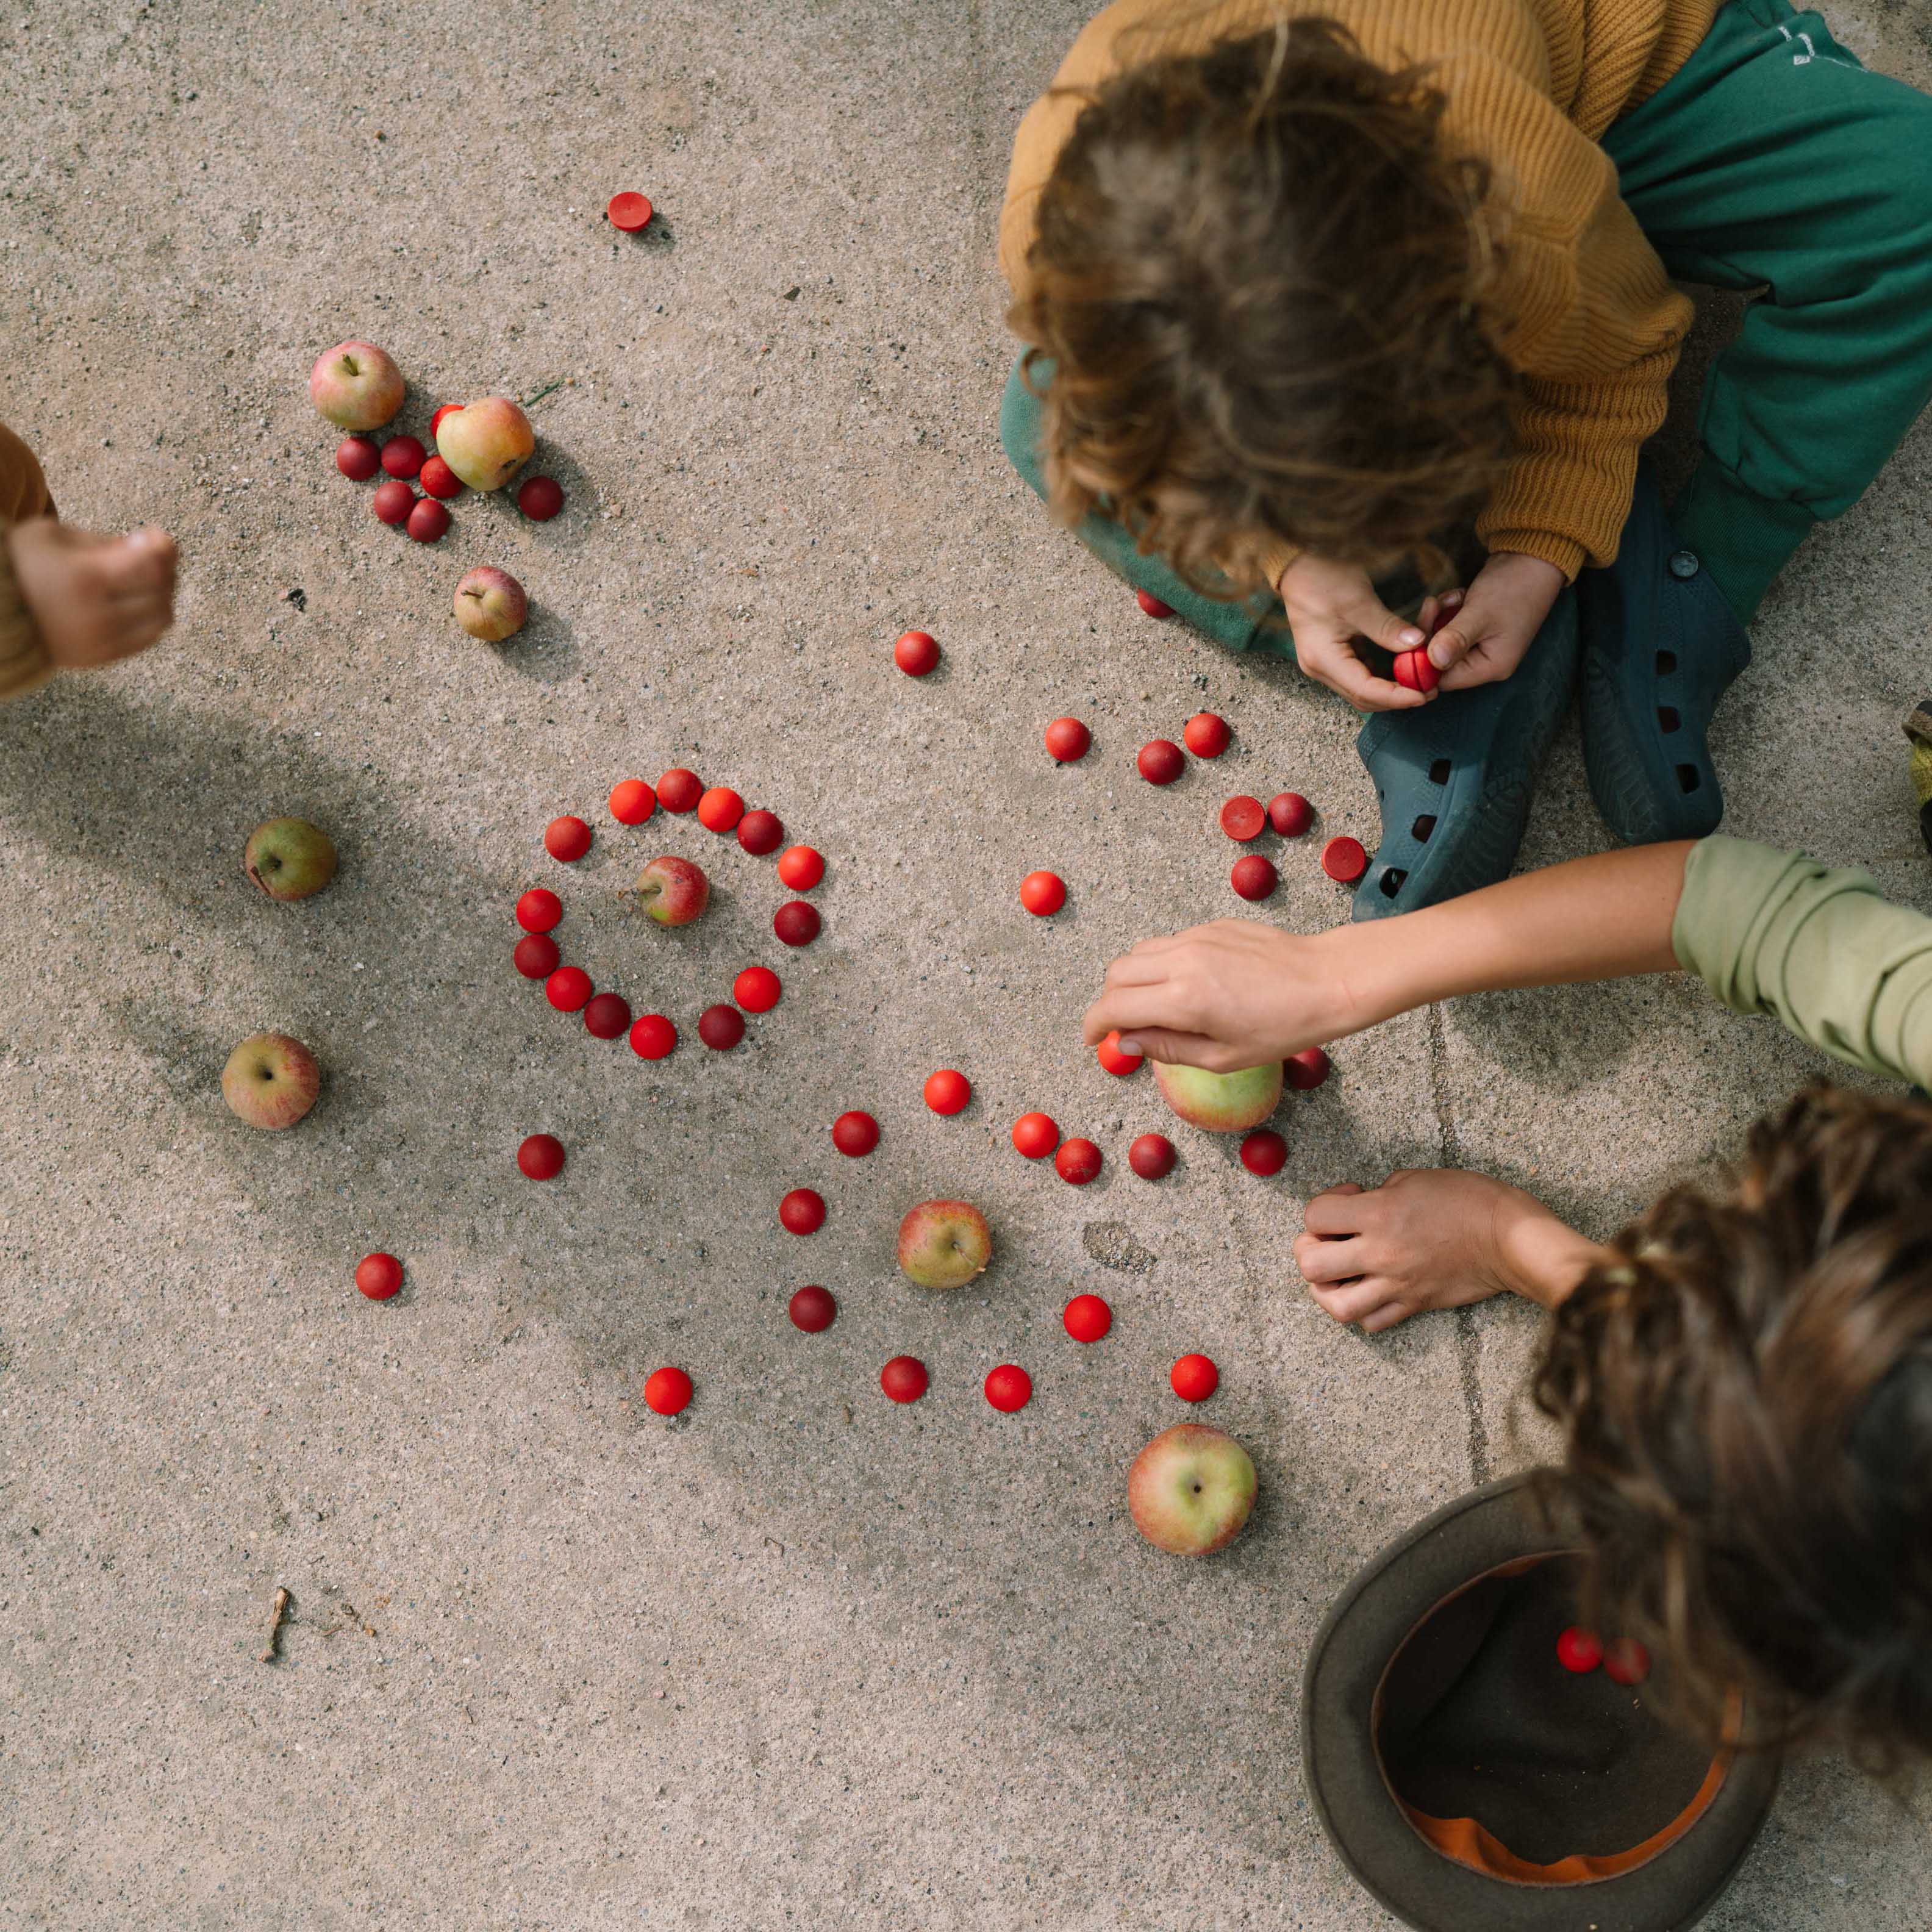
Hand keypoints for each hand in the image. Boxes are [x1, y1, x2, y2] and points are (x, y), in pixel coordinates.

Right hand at [7, 517, 177, 670]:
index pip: (149, 566)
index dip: (162, 547)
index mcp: (82, 580)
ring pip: (161, 618)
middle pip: (160, 591)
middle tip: (150, 554)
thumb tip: (153, 544)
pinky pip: (148, 638)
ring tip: (142, 577)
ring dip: (162, 594)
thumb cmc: (23, 563)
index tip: (152, 535)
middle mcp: (96, 616)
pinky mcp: (102, 658)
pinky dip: (151, 617)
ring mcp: (101, 642)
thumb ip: (105, 542)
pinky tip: (135, 600)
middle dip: (164, 568)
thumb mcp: (55, 536)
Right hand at [1081, 920, 1356, 1070]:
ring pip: (1139, 952)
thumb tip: (1125, 1044)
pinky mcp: (1212, 925)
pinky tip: (1190, 985)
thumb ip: (1166, 1048)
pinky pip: (1169, 943)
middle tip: (1127, 1026)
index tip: (1094, 1039)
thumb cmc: (1284, 1027)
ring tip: (1156, 1006)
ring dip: (1134, 980)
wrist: (1327, 981)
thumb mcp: (1223, 1056)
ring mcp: (1197, 938)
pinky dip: (1163, 964)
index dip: (1094, 1026)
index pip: (1114, 1007)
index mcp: (1183, 1000)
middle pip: (1117, 974)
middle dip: (1111, 1002)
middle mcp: (1182, 961)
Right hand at [1278, 554, 1430, 712]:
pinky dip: (1382, 676)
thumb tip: (1419, 645)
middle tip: (1430, 689)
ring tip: (1420, 680)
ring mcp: (1324, 665)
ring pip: (1362, 690)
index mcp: (1323, 659)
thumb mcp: (1359, 601)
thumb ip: (1387, 627)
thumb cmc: (1323, 579)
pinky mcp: (1332, 657)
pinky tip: (1401, 668)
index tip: (1426, 693)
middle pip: (1363, 697)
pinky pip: (1360, 676)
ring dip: (1391, 689)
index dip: (1397, 696)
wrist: (1299, 566)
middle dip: (1396, 698)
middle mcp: (1320, 669)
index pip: (1365, 690)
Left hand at [1294, 1171, 1603, 1332]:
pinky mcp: (1415, 1304)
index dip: (1324, 1204)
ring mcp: (1397, 1284)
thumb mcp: (1416, 1179)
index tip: (1349, 1196)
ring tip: (1338, 1273)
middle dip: (1309, 1249)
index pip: (1315, 1216)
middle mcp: (1381, 1254)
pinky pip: (1372, 1322)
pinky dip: (1362, 1309)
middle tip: (1329, 1238)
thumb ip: (1378, 1195)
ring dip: (1327, 1289)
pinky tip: (1368, 1289)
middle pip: (1312, 1265)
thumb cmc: (1470, 1200)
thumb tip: (1359, 1207)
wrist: (1510, 1239)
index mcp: (1379, 1215)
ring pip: (1337, 1306)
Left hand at [1426, 550, 1564, 690]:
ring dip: (1440, 617)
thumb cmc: (1513, 587)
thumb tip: (1433, 662)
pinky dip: (1449, 609)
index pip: (1445, 680)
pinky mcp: (1476, 628)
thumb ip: (1455, 639)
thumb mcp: (1480, 614)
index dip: (1424, 663)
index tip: (1414, 637)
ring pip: (1442, 639)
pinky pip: (1450, 625)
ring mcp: (1482, 644)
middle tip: (1432, 606)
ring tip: (1452, 598)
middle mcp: (1487, 660)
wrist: (1533, 557)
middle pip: (1440, 660)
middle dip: (1432, 632)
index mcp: (1492, 666)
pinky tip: (1460, 595)